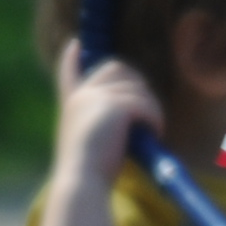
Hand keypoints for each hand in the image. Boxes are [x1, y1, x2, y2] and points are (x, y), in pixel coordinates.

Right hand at [51, 40, 163, 186]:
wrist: (82, 181)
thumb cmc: (91, 172)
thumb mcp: (92, 141)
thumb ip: (104, 123)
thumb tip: (133, 116)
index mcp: (73, 104)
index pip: (70, 74)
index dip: (73, 60)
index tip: (76, 44)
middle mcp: (82, 95)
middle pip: (118, 69)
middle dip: (138, 87)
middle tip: (146, 115)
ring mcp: (96, 96)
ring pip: (139, 88)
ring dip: (151, 109)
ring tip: (151, 131)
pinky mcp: (114, 105)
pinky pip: (146, 104)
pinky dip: (155, 118)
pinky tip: (154, 133)